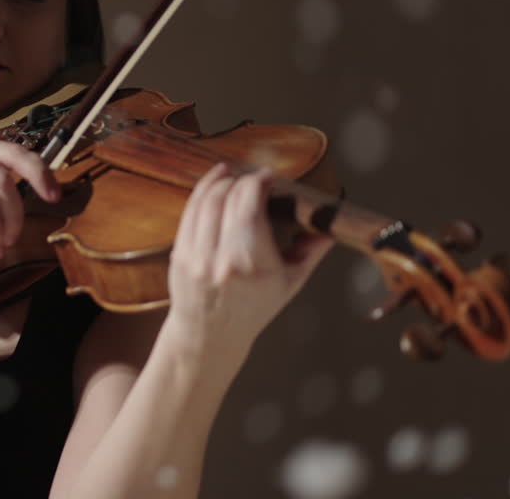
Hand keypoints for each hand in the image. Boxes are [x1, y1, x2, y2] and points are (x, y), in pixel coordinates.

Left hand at [166, 163, 334, 357]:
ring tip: (234, 174)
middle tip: (255, 179)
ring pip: (205, 201)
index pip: (250, 203)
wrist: (211, 334)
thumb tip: (330, 224)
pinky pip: (189, 212)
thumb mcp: (290, 283)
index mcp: (252, 263)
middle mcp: (221, 258)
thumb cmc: (254, 309)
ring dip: (220, 181)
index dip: (259, 181)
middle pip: (227, 197)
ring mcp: (195, 255)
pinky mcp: (179, 253)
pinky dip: (201, 192)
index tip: (270, 176)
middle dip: (242, 180)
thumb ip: (311, 250)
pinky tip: (214, 182)